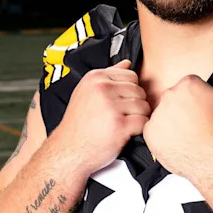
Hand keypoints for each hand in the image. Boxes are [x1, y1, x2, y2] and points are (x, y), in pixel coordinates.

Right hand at [54, 60, 150, 175]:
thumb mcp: (86, 92)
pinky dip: (139, 130)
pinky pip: (143, 122)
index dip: (130, 91)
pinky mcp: (119, 125)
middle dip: (136, 105)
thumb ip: (107, 76)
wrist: (68, 150)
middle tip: (122, 117)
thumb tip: (127, 62)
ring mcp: (111, 106)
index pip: (131, 76)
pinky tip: (126, 133)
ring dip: (139, 118)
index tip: (120, 103)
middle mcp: (103, 88)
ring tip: (123, 125)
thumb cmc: (79, 124)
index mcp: (96, 77)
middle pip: (140, 91)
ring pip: (144, 106)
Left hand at [143, 63, 212, 177]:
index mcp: (188, 84)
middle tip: (195, 124)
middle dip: (182, 109)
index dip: (196, 98)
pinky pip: (153, 131)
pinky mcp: (150, 133)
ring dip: (171, 122)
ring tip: (187, 135)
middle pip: (173, 98)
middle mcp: (169, 95)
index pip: (188, 86)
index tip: (202, 110)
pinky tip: (177, 142)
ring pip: (162, 114)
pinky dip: (162, 137)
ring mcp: (158, 114)